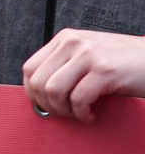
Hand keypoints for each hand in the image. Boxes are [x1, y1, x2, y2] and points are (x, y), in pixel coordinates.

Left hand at [23, 28, 144, 121]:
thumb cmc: (124, 62)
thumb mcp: (89, 56)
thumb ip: (67, 65)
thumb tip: (42, 91)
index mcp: (65, 39)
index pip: (30, 68)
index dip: (32, 93)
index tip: (45, 106)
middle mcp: (72, 43)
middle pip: (38, 81)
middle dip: (47, 106)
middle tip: (64, 114)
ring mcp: (87, 55)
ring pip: (53, 90)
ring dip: (64, 111)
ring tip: (79, 114)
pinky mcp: (104, 71)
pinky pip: (78, 98)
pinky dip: (82, 114)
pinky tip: (91, 114)